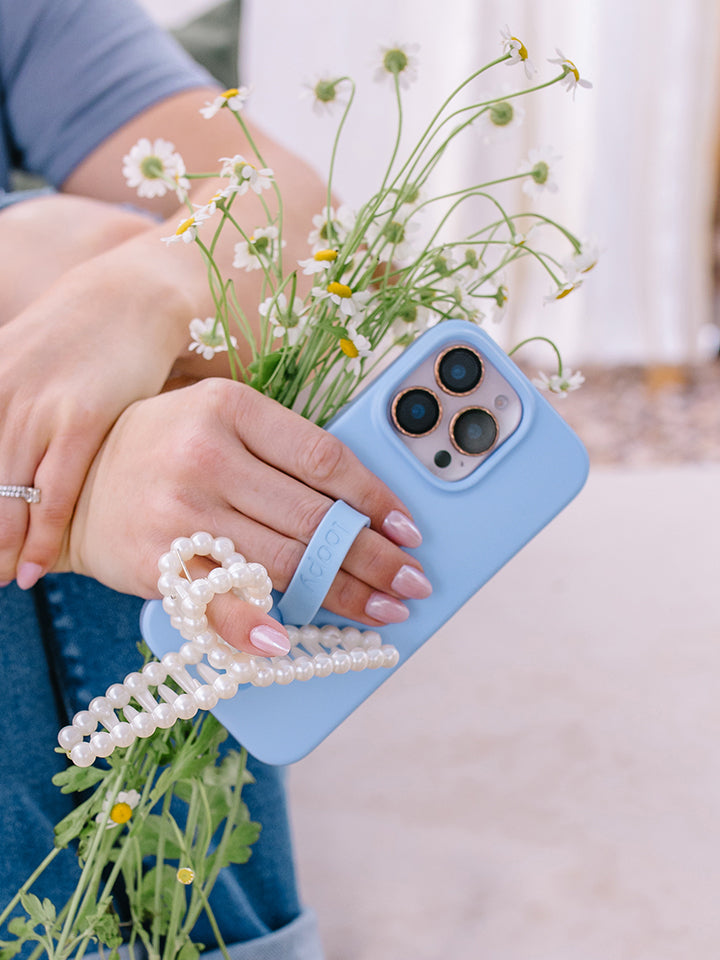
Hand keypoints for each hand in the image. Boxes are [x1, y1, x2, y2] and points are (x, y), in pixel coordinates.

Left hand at [0, 244, 190, 587]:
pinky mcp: (82, 418)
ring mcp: (38, 409)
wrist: (131, 297)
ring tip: (1, 582)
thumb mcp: (24, 367)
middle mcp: (0, 398)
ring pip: (4, 500)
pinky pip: (55, 493)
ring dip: (1, 550)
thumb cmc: (80, 340)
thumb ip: (8, 410)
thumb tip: (8, 462)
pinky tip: (36, 568)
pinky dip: (42, 537)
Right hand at [64, 379, 431, 655]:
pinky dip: (256, 627)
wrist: (74, 480)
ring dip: (343, 594)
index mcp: (232, 409)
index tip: (409, 530)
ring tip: (383, 609)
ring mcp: (179, 514)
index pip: (324, 459)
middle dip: (374, 557)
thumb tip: (363, 505)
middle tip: (413, 581)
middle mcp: (205, 457)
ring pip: (282, 562)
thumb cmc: (165, 446)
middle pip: (312, 518)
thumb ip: (282, 449)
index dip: (376, 499)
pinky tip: (290, 642)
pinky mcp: (156, 564)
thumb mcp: (220, 418)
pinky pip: (219, 602)